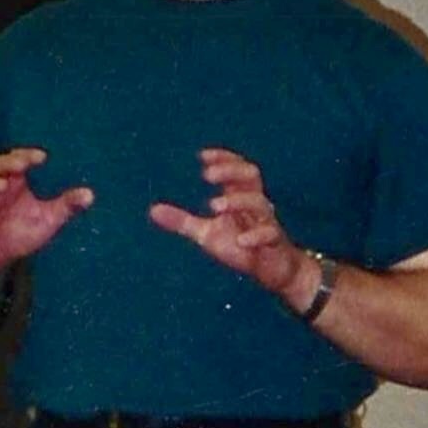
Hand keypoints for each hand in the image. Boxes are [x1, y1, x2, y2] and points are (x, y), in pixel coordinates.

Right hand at [0, 147, 91, 279]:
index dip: (26, 155)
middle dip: (6, 163)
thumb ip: (66, 206)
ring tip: (2, 186)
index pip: (18, 160)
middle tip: (20, 165)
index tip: (42, 157)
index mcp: (15, 182)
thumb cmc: (23, 231)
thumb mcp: (48, 219)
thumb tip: (90, 195)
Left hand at [148, 148, 302, 295]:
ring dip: (237, 201)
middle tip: (207, 175)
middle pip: (251, 176)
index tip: (202, 156)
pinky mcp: (274, 243)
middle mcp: (255, 205)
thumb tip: (152, 210)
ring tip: (214, 206)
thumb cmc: (241, 245)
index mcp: (240, 197)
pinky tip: (240, 241)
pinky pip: (270, 234)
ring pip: (260, 203)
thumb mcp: (207, 234)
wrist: (273, 271)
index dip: (223, 158)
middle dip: (231, 171)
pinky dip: (255, 235)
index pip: (237, 168)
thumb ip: (183, 221)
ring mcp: (266, 222)